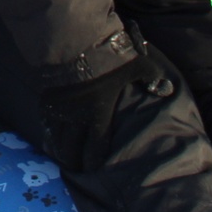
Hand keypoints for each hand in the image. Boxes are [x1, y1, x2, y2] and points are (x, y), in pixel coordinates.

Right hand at [38, 45, 177, 172]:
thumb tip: (165, 89)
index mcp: (99, 114)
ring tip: (62, 158)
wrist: (73, 42)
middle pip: (72, 149)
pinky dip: (48, 132)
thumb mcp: (136, 64)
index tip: (94, 170)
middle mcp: (76, 118)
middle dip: (74, 162)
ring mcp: (59, 109)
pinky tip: (49, 137)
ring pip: (57, 138)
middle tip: (76, 169)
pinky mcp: (46, 98)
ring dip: (60, 151)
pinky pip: (45, 121)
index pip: (96, 147)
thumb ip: (150, 78)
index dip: (94, 162)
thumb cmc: (108, 57)